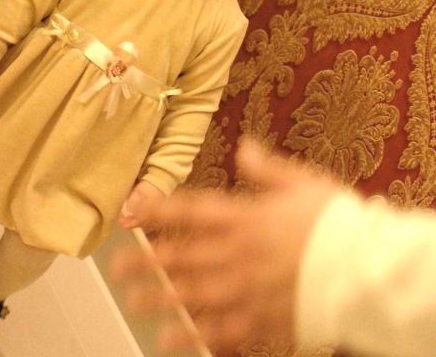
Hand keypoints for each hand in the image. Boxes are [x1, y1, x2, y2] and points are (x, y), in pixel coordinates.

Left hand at [112, 140, 338, 353]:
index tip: (132, 211)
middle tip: (117, 268)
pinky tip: (171, 339)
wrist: (365, 270)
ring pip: (193, 295)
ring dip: (161, 298)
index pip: (192, 210)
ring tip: (133, 302)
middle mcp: (238, 254)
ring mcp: (246, 290)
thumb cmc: (336, 222)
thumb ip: (267, 168)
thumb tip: (243, 146)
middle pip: (183, 257)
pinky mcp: (261, 320)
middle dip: (147, 262)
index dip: (159, 209)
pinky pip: (221, 331)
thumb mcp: (302, 182)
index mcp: (246, 217)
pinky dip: (194, 335)